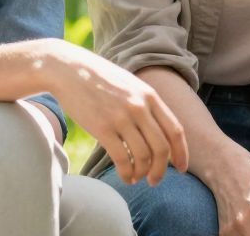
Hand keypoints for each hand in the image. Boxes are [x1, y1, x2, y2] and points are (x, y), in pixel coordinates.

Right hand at [40, 40, 188, 185]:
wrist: (68, 69)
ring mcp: (121, 117)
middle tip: (155, 180)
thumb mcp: (131, 84)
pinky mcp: (102, 128)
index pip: (175, 130)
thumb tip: (159, 131)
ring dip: (142, 173)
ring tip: (137, 177)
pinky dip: (126, 173)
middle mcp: (139, 107)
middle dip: (161, 170)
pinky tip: (125, 176)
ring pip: (143, 156)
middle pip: (161, 148)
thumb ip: (146, 104)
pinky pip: (122, 159)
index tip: (181, 168)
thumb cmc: (99, 78)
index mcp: (150, 96)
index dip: (181, 153)